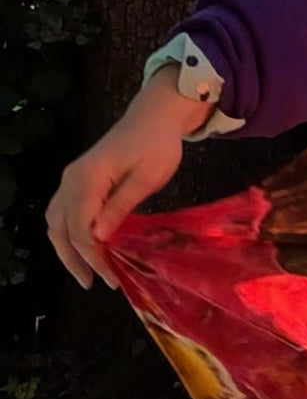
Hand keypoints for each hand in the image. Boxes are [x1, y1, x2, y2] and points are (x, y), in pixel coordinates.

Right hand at [46, 65, 212, 290]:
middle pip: (61, 228)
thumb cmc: (158, 144)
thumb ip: (121, 205)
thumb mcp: (148, 176)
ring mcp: (71, 179)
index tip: (112, 277)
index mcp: (87, 178)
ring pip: (57, 222)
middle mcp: (71, 179)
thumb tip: (98, 237)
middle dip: (75, 260)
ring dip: (68, 249)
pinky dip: (70, 233)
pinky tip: (86, 248)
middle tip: (93, 283)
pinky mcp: (78, 179)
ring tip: (87, 272)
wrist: (155, 115)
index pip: (81, 228)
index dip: (93, 257)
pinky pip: (65, 212)